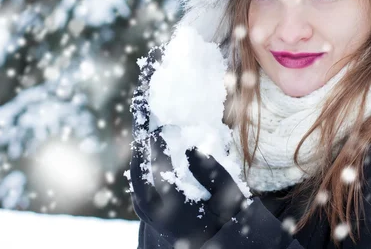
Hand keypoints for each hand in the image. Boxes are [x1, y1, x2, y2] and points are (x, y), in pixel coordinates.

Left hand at [130, 127, 249, 248]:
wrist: (227, 245)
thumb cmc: (232, 221)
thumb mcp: (230, 194)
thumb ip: (212, 172)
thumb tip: (190, 150)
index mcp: (181, 213)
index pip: (163, 178)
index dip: (159, 153)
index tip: (159, 133)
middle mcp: (164, 221)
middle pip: (142, 187)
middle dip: (141, 159)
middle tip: (144, 137)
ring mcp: (159, 226)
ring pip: (138, 197)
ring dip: (138, 171)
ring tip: (141, 149)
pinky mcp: (159, 227)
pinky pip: (141, 204)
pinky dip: (139, 185)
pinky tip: (144, 171)